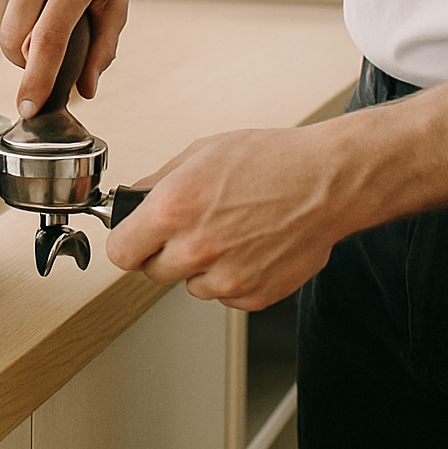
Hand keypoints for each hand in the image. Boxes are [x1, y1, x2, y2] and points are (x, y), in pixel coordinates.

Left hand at [105, 123, 350, 309]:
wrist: (326, 182)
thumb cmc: (270, 161)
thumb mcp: (201, 153)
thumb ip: (158, 182)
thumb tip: (132, 200)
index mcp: (172, 209)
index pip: (120, 252)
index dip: (128, 242)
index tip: (134, 238)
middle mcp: (195, 248)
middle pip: (152, 271)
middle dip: (164, 251)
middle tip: (193, 227)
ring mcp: (226, 277)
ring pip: (190, 285)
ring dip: (200, 266)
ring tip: (231, 231)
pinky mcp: (253, 295)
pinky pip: (225, 295)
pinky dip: (232, 277)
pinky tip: (251, 246)